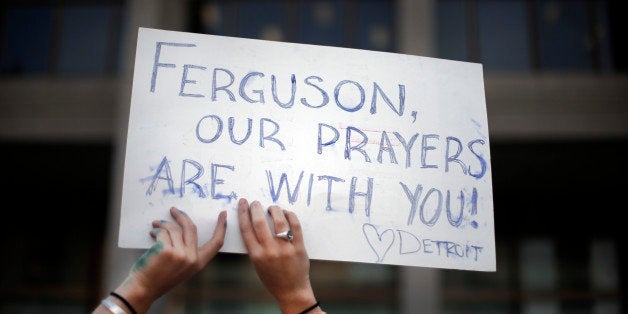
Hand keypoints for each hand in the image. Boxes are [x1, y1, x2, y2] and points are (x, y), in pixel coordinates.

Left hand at [100, 207, 226, 313]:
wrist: (143, 289)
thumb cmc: (160, 277)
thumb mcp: (181, 267)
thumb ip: (187, 251)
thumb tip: (183, 227)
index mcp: (198, 263)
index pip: (216, 243)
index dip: (221, 227)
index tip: (223, 215)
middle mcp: (192, 258)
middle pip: (192, 228)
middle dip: (181, 216)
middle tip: (174, 210)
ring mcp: (180, 255)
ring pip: (174, 229)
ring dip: (164, 223)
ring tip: (156, 224)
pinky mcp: (166, 251)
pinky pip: (163, 233)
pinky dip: (156, 230)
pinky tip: (152, 233)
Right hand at [237, 198, 324, 313]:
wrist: (292, 291)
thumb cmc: (273, 278)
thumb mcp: (257, 264)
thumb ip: (255, 246)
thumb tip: (254, 223)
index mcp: (256, 255)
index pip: (246, 229)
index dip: (243, 213)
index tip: (243, 203)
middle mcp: (270, 250)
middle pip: (259, 222)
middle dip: (255, 208)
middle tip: (255, 202)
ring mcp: (285, 248)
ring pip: (279, 221)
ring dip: (274, 209)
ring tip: (272, 207)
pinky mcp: (299, 247)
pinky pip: (295, 226)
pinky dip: (290, 216)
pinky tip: (286, 213)